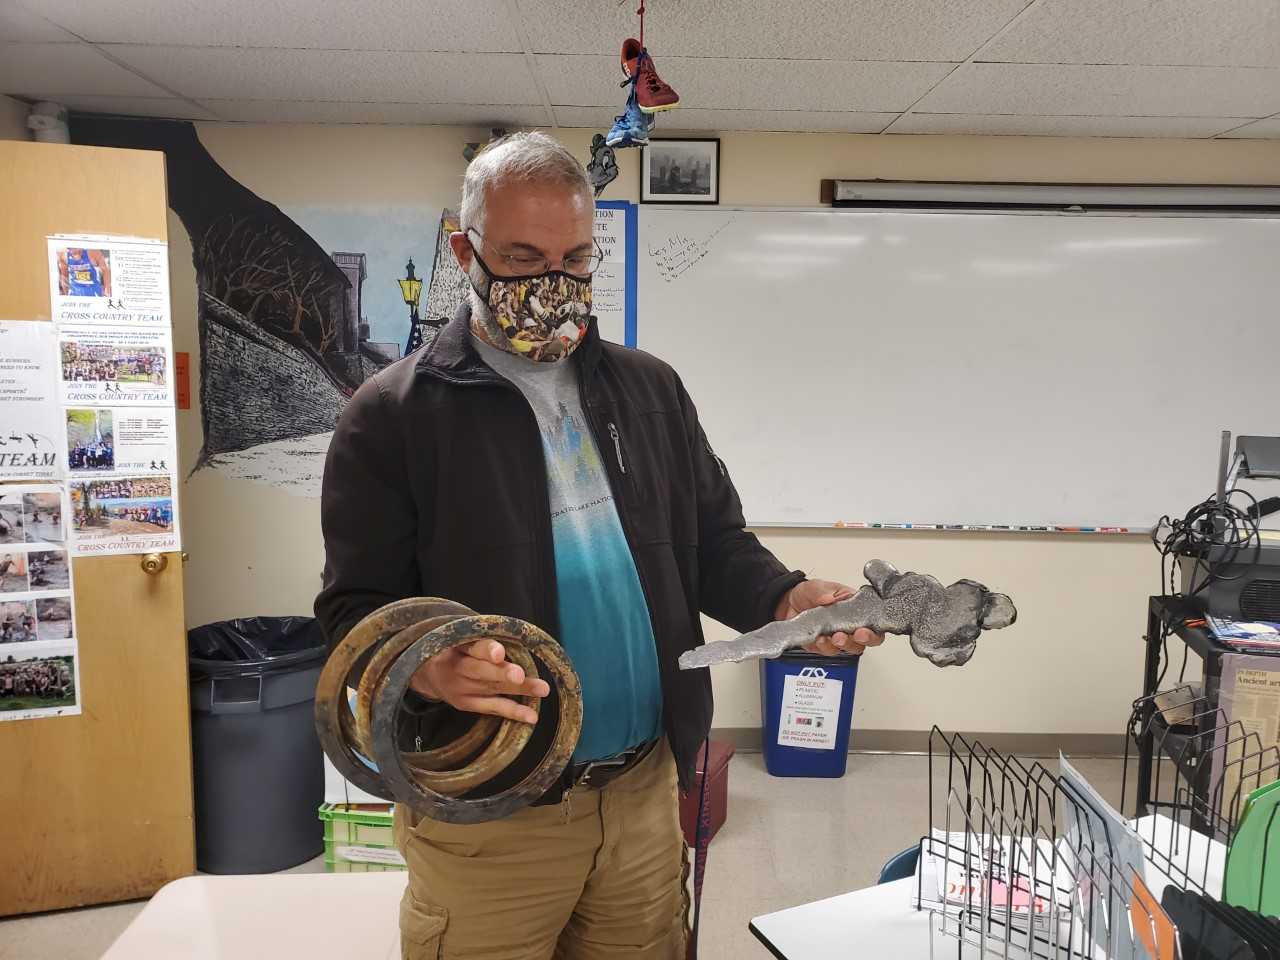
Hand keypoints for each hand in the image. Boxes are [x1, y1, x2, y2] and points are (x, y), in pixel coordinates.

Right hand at [409, 639, 548, 723]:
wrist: (427, 673)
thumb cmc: (455, 649)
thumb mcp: (460, 637)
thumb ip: (482, 639)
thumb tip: (520, 636)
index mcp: (456, 645)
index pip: (471, 647)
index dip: (486, 650)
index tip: (499, 652)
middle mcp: (458, 668)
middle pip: (480, 671)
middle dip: (501, 673)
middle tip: (519, 675)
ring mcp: (462, 689)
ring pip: (492, 688)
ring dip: (519, 690)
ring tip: (542, 689)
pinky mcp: (467, 704)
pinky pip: (492, 708)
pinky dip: (513, 712)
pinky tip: (532, 716)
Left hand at [776, 579, 884, 655]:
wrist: (787, 604)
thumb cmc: (809, 594)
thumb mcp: (816, 586)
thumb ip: (823, 591)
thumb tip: (830, 598)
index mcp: (856, 607)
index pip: (874, 621)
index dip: (874, 630)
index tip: (864, 630)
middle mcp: (850, 624)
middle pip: (866, 640)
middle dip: (861, 641)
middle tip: (853, 636)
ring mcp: (837, 636)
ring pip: (848, 648)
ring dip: (842, 645)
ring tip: (832, 638)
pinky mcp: (824, 645)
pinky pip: (828, 651)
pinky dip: (824, 647)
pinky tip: (819, 640)